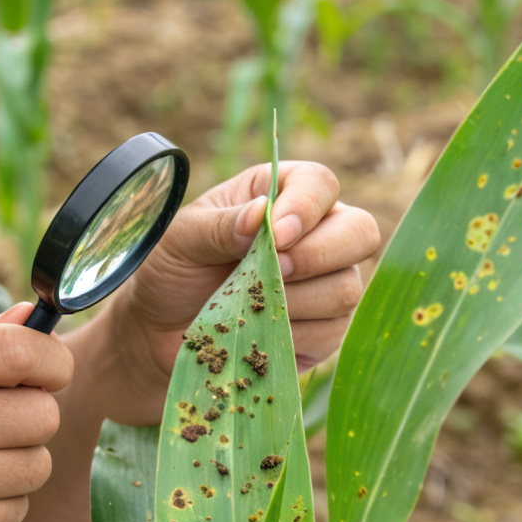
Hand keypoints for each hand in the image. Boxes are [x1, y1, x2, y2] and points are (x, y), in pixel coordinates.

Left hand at [99, 161, 378, 417]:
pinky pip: (331, 334)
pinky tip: (258, 333)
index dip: (307, 207)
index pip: (320, 185)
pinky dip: (291, 336)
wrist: (160, 330)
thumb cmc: (172, 269)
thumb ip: (219, 226)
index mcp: (281, 193)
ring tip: (249, 305)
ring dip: (295, 302)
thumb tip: (261, 216)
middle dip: (317, 256)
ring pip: (347, 289)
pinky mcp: (325, 330)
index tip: (276, 234)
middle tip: (272, 272)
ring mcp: (328, 282)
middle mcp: (318, 233)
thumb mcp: (180, 239)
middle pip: (361, 233)